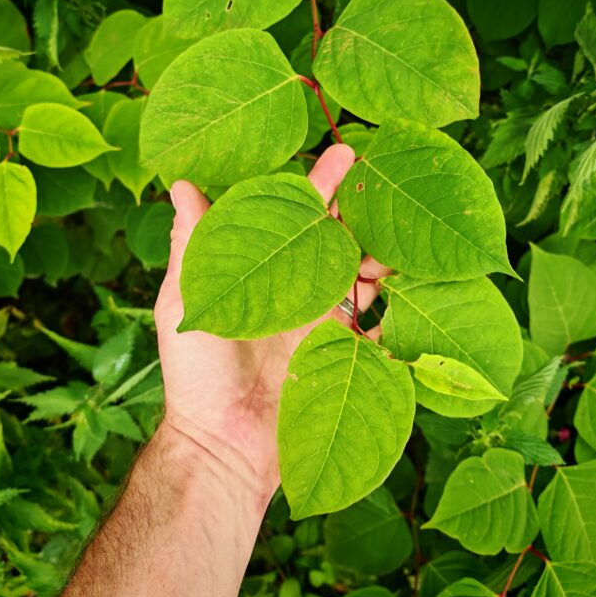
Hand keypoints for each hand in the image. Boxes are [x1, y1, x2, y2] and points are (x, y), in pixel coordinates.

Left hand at [154, 144, 387, 501]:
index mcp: (266, 270)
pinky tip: (413, 287)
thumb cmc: (196, 372)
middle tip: (386, 190)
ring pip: (365, 277)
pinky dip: (398, 309)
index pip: (297, 216)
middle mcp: (298, 290)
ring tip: (394, 244)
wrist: (223, 444)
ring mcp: (324, 324)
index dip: (322, 184)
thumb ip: (193, 243)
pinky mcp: (345, 357)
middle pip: (339, 240)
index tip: (345, 151)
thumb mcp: (188, 299)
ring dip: (382, 256)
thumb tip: (183, 182)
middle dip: (364, 214)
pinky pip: (381, 328)